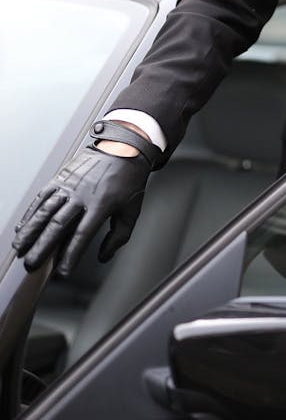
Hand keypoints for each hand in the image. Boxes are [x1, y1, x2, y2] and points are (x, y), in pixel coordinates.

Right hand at [13, 146, 150, 275]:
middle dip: (43, 246)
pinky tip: (24, 224)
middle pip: (58, 224)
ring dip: (31, 230)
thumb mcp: (131, 210)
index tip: (63, 271)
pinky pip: (43, 196)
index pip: (83, 235)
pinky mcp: (62, 176)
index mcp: (101, 204)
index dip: (71, 254)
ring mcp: (70, 184)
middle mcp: (83, 194)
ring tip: (20, 246)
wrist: (125, 148)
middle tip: (32, 263)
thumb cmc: (129, 180)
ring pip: (46, 209)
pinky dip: (31, 212)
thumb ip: (118, 237)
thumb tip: (104, 256)